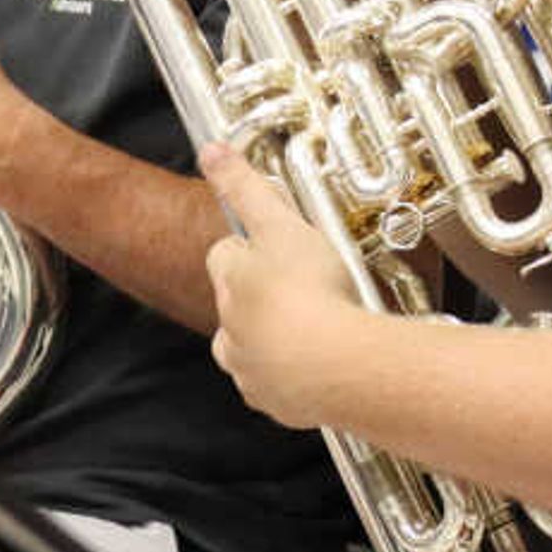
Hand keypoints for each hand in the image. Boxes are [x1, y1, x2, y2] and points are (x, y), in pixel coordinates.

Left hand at [198, 138, 371, 428]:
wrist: (341, 366)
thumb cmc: (313, 291)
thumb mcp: (282, 224)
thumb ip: (246, 187)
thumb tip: (210, 150)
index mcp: (230, 283)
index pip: (226, 254)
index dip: (253, 246)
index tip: (281, 246)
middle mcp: (229, 329)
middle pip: (237, 303)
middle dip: (264, 294)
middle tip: (310, 286)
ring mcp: (250, 369)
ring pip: (253, 346)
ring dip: (277, 336)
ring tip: (320, 326)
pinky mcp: (275, 401)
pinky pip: (278, 385)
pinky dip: (294, 375)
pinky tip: (323, 363)